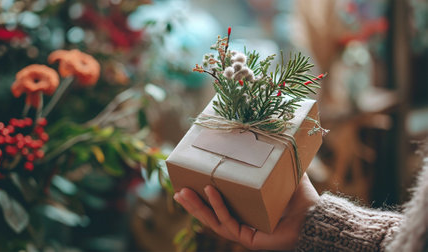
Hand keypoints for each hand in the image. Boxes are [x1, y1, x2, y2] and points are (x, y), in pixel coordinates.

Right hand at [173, 173, 318, 250]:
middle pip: (210, 214)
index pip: (219, 205)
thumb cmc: (301, 199)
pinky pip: (227, 221)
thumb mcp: (281, 175)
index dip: (202, 196)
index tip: (189, 183)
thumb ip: (274, 161)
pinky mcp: (247, 238)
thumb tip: (271, 138)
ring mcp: (244, 232)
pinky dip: (217, 206)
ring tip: (181, 193)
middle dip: (192, 203)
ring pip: (213, 221)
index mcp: (246, 210)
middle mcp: (242, 222)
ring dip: (196, 207)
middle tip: (176, 189)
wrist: (315, 218)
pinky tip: (209, 191)